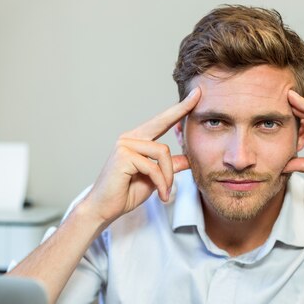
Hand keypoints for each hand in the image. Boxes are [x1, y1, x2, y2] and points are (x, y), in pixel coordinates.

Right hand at [83, 87, 200, 225]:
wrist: (104, 209)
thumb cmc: (126, 193)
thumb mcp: (155, 179)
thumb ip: (169, 166)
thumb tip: (188, 159)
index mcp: (137, 140)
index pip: (161, 121)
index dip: (178, 108)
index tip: (196, 94)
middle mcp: (129, 138)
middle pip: (163, 125)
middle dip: (181, 110)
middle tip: (199, 94)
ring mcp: (124, 145)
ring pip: (162, 152)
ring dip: (168, 176)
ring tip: (165, 192)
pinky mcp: (123, 156)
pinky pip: (154, 167)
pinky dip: (161, 183)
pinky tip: (161, 195)